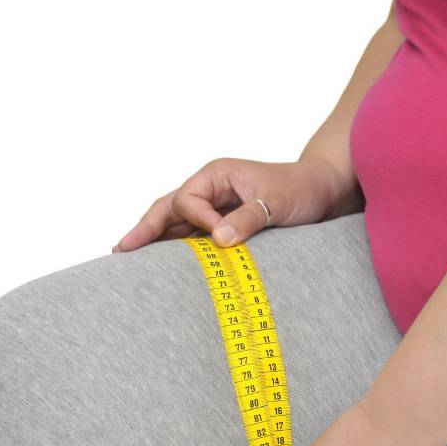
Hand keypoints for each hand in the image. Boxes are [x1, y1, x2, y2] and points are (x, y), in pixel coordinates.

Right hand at [112, 156, 362, 251]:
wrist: (327, 192)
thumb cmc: (302, 189)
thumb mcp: (276, 202)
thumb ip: (248, 219)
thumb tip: (219, 241)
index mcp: (217, 174)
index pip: (188, 200)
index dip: (195, 221)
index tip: (217, 240)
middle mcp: (212, 189)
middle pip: (169, 210)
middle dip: (146, 230)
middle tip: (120, 252)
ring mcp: (217, 208)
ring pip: (179, 226)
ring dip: (160, 244)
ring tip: (132, 265)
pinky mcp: (228, 225)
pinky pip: (198, 239)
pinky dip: (183, 253)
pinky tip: (170, 271)